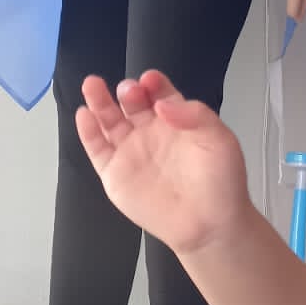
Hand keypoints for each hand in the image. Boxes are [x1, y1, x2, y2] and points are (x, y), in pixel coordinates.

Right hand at [76, 70, 251, 255]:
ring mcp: (131, 152)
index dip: (154, 84)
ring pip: (109, 120)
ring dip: (100, 101)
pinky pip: (96, 148)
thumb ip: (195, 115)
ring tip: (92, 85)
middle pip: (132, 103)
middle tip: (129, 90)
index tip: (150, 80)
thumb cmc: (221, 184)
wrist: (210, 224)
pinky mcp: (115, 174)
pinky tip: (84, 113)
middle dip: (128, 91)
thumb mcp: (219, 140)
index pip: (160, 94)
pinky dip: (87, 130)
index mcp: (178, 122)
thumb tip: (163, 102)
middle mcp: (152, 133)